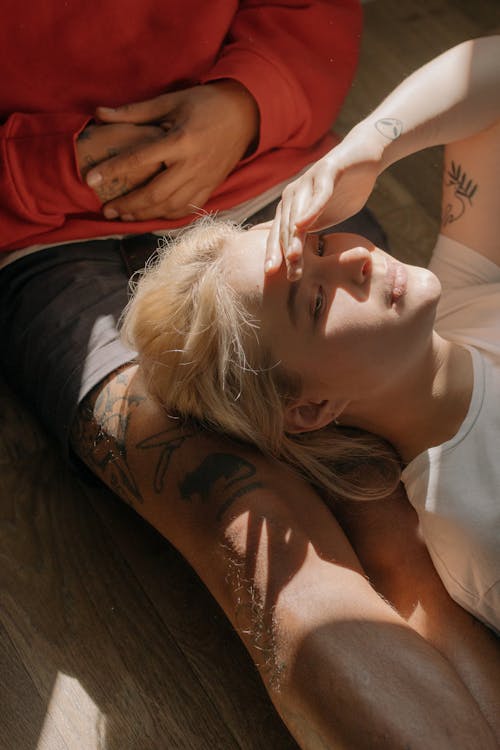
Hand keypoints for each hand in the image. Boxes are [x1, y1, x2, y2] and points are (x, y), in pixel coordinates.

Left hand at [85, 80, 259, 220]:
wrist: (244, 115)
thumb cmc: (204, 104)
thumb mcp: (169, 101)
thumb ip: (133, 112)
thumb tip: (98, 114)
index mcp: (180, 140)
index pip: (140, 159)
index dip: (114, 170)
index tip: (91, 180)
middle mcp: (192, 164)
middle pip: (155, 193)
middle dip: (129, 205)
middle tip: (107, 210)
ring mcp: (204, 179)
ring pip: (170, 206)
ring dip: (145, 214)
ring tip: (124, 216)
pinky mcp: (211, 187)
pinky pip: (187, 208)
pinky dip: (167, 215)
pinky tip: (151, 216)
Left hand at [265, 126, 382, 279]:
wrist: (363, 158)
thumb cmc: (342, 192)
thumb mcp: (323, 219)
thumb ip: (309, 235)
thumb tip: (296, 261)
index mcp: (290, 208)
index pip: (278, 235)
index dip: (274, 254)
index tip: (270, 275)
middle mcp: (293, 195)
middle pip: (286, 228)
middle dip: (286, 253)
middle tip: (289, 275)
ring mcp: (307, 182)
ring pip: (298, 214)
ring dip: (294, 236)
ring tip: (293, 256)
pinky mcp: (326, 172)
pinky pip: (318, 195)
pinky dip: (310, 210)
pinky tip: (303, 224)